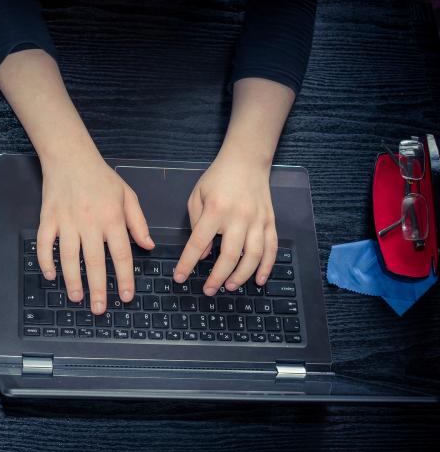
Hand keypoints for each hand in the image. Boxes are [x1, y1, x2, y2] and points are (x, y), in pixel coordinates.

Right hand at [36, 152, 153, 314]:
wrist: (70, 156)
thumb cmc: (100, 176)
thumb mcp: (127, 195)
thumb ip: (138, 222)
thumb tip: (148, 246)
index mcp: (112, 217)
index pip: (121, 254)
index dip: (124, 278)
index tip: (126, 296)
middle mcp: (89, 222)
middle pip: (94, 262)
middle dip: (98, 289)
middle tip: (100, 309)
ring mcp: (66, 221)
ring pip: (69, 257)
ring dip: (72, 280)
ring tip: (77, 298)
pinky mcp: (48, 218)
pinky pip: (45, 244)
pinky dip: (46, 261)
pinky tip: (51, 275)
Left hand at [174, 155, 276, 294]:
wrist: (247, 160)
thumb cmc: (217, 179)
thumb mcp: (197, 197)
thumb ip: (197, 225)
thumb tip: (204, 254)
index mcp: (216, 210)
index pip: (198, 243)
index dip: (187, 263)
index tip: (180, 278)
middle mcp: (239, 217)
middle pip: (229, 256)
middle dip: (217, 277)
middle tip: (208, 290)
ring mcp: (258, 220)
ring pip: (253, 256)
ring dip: (241, 276)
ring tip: (229, 287)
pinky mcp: (270, 221)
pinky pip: (271, 248)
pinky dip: (266, 267)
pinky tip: (258, 280)